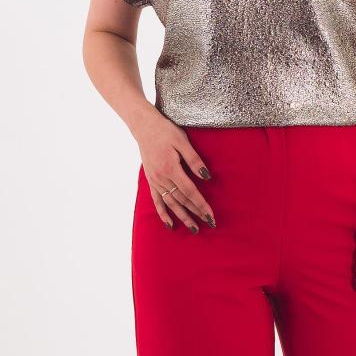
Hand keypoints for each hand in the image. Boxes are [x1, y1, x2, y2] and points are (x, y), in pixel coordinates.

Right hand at [133, 106, 215, 232]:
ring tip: (194, 229)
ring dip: (182, 217)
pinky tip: (170, 224)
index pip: (190, 192)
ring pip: (170, 203)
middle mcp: (162, 178)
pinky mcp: (151, 180)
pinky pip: (157, 201)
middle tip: (210, 224)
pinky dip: (163, 214)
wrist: (144, 127)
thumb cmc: (166, 131)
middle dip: (196, 213)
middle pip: (182, 200)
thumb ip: (194, 160)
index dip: (201, 205)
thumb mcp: (182, 141)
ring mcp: (155, 181)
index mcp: (171, 168)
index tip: (211, 216)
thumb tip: (206, 177)